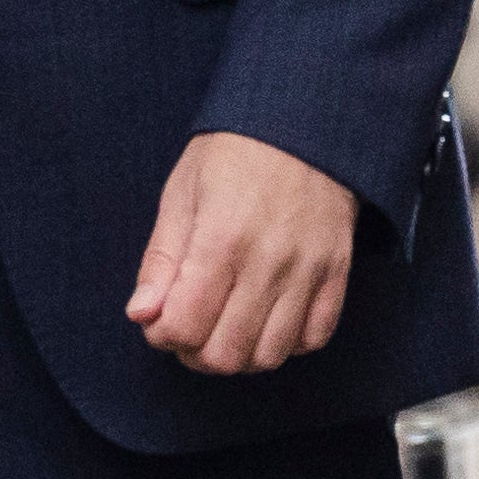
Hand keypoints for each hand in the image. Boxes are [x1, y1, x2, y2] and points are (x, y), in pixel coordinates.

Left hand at [129, 130, 360, 374]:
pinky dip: (286, 343)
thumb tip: (142, 314)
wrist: (305, 122)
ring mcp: (308, 271)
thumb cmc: (236, 153)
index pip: (185, 326)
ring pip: (269, 356)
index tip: (160, 320)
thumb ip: (161, 259)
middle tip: (188, 329)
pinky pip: (314, 338)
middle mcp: (268, 261)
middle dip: (194, 353)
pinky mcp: (337, 273)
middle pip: (226, 354)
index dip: (162, 335)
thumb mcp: (183, 193)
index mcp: (221, 238)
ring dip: (239, 356)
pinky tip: (267, 320)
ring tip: (225, 329)